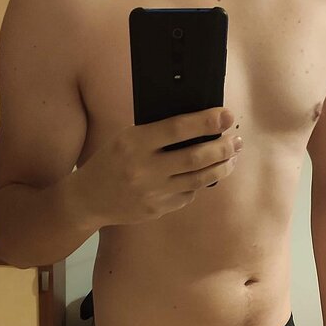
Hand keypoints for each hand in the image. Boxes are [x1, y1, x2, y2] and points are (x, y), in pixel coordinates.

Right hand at [74, 106, 241, 226]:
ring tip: (232, 157)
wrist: (89, 198)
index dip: (206, 122)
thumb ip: (157, 133)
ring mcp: (152, 192)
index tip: (227, 116)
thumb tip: (199, 125)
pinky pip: (187, 195)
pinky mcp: (157, 209)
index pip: (178, 129)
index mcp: (134, 143)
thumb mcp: (126, 138)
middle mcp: (144, 169)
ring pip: (198, 179)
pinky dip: (200, 183)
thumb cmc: (111, 161)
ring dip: (220, 167)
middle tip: (236, 140)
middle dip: (222, 148)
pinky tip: (206, 175)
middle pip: (195, 157)